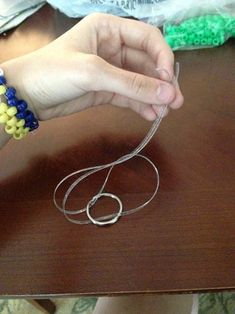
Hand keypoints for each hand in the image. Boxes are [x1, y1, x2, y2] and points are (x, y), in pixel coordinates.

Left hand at [2, 13, 182, 121]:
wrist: (26, 96)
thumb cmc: (54, 72)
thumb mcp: (94, 73)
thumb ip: (132, 83)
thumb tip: (168, 93)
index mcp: (109, 30)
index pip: (148, 39)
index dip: (162, 58)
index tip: (169, 80)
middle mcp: (113, 48)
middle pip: (147, 63)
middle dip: (161, 82)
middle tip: (175, 102)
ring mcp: (110, 71)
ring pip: (140, 82)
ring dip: (153, 96)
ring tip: (165, 112)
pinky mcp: (105, 90)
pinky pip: (129, 96)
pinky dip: (140, 105)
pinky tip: (150, 115)